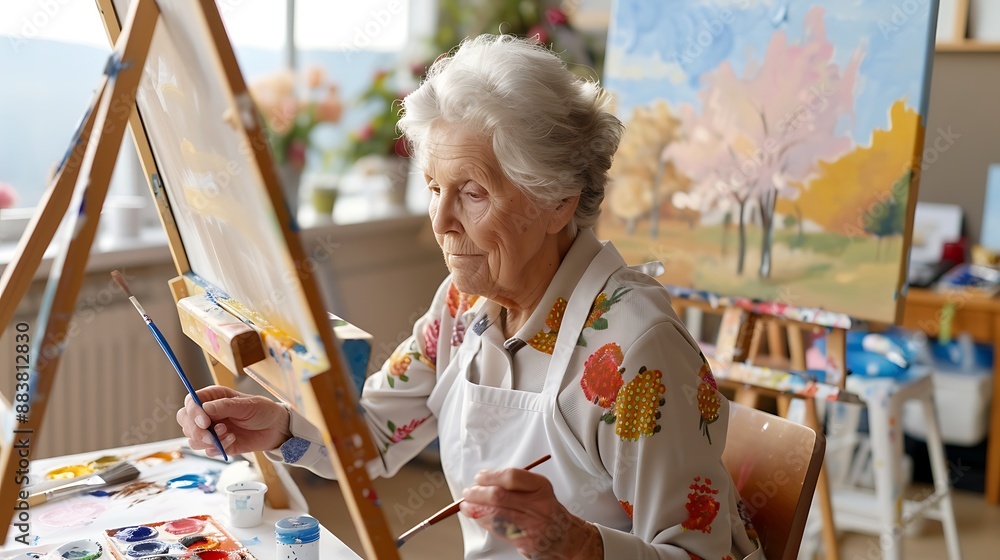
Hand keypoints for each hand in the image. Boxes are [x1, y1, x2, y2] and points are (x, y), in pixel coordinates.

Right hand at [176, 386, 290, 457]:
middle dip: (195, 430)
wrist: (276, 429)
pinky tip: (233, 440)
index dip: (193, 412)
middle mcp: (208, 413)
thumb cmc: (263, 410)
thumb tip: (205, 408)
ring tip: (228, 435)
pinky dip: (218, 448)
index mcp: (214, 397)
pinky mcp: (217, 444)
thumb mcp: (248, 405)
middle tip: (212, 435)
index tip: (205, 422)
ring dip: (207, 440)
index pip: (191, 402)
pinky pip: (207, 450)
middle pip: (185, 421)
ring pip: (193, 438)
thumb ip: (226, 406)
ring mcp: (211, 429)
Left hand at [459, 468, 603, 558]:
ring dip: (476, 509)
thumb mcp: (537, 490)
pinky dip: (484, 522)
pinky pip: (498, 530)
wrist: (566, 536)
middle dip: (478, 494)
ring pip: (496, 515)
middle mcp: (538, 505)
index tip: (480, 478)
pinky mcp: (525, 541)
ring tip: (467, 505)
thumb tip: (484, 480)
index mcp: (540, 487)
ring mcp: (532, 525)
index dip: (491, 476)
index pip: (512, 477)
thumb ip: (514, 484)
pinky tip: (478, 517)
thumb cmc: (546, 510)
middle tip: (469, 492)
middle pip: (500, 496)